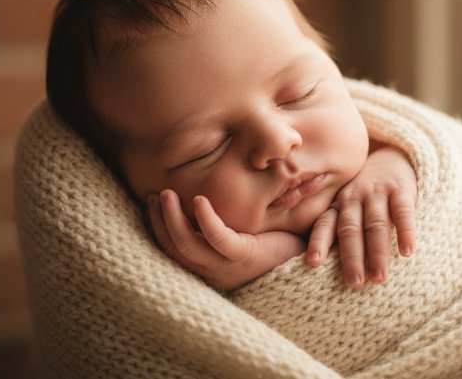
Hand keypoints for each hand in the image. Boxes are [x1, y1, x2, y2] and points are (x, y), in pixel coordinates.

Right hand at [148, 189, 304, 290]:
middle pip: (173, 248)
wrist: (308, 251)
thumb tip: (196, 190)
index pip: (173, 250)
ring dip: (173, 218)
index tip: (153, 202)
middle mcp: (213, 271)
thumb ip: (221, 218)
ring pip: (187, 244)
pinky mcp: (243, 256)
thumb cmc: (276, 238)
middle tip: (156, 195)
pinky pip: (217, 238)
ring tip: (166, 193)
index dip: (158, 226)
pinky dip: (206, 219)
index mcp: (210, 266)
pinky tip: (199, 200)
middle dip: (159, 220)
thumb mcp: (241, 229)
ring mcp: (226, 266)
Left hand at [306, 145, 416, 287]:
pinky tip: (408, 251)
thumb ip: (336, 226)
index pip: (326, 223)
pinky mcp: (402, 189)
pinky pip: (403, 211)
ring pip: (376, 224)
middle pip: (350, 229)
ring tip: (379, 277)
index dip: (319, 241)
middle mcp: (354, 197)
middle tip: (354, 282)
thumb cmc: (366, 192)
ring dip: (377, 252)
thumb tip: (316, 265)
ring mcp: (378, 192)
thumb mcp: (347, 203)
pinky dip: (406, 231)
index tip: (313, 262)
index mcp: (339, 204)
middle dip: (351, 257)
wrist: (393, 155)